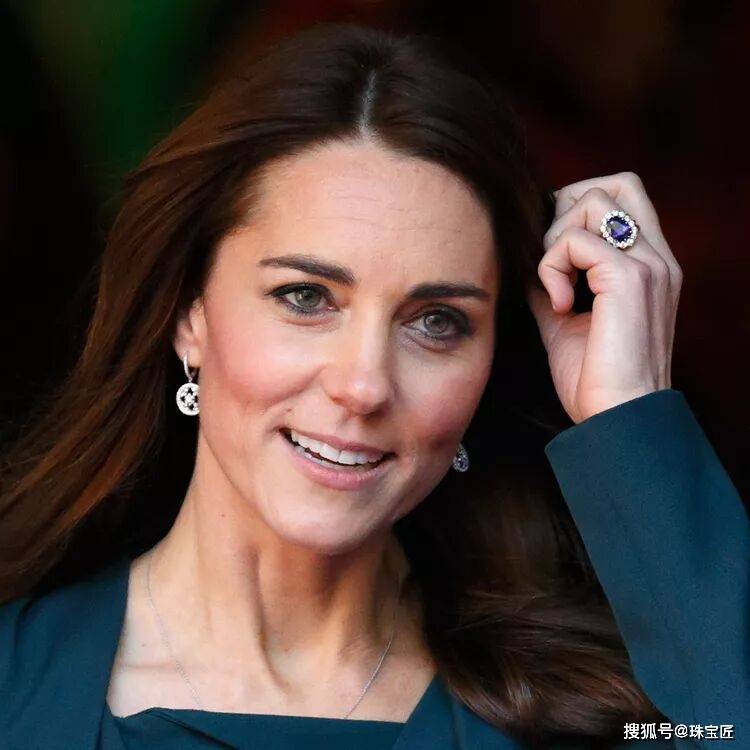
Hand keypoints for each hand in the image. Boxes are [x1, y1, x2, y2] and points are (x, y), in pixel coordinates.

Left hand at [526, 172, 682, 423]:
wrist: (617, 418)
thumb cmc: (594, 378)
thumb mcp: (564, 321)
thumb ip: (551, 284)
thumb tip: (524, 262)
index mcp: (648, 266)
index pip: (620, 198)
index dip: (574, 211)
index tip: (551, 258)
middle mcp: (656, 257)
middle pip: (615, 182)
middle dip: (567, 207)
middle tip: (550, 258)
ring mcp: (648, 264)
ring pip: (593, 199)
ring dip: (556, 238)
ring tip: (554, 286)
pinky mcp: (630, 279)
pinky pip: (576, 241)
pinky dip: (552, 268)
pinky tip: (558, 308)